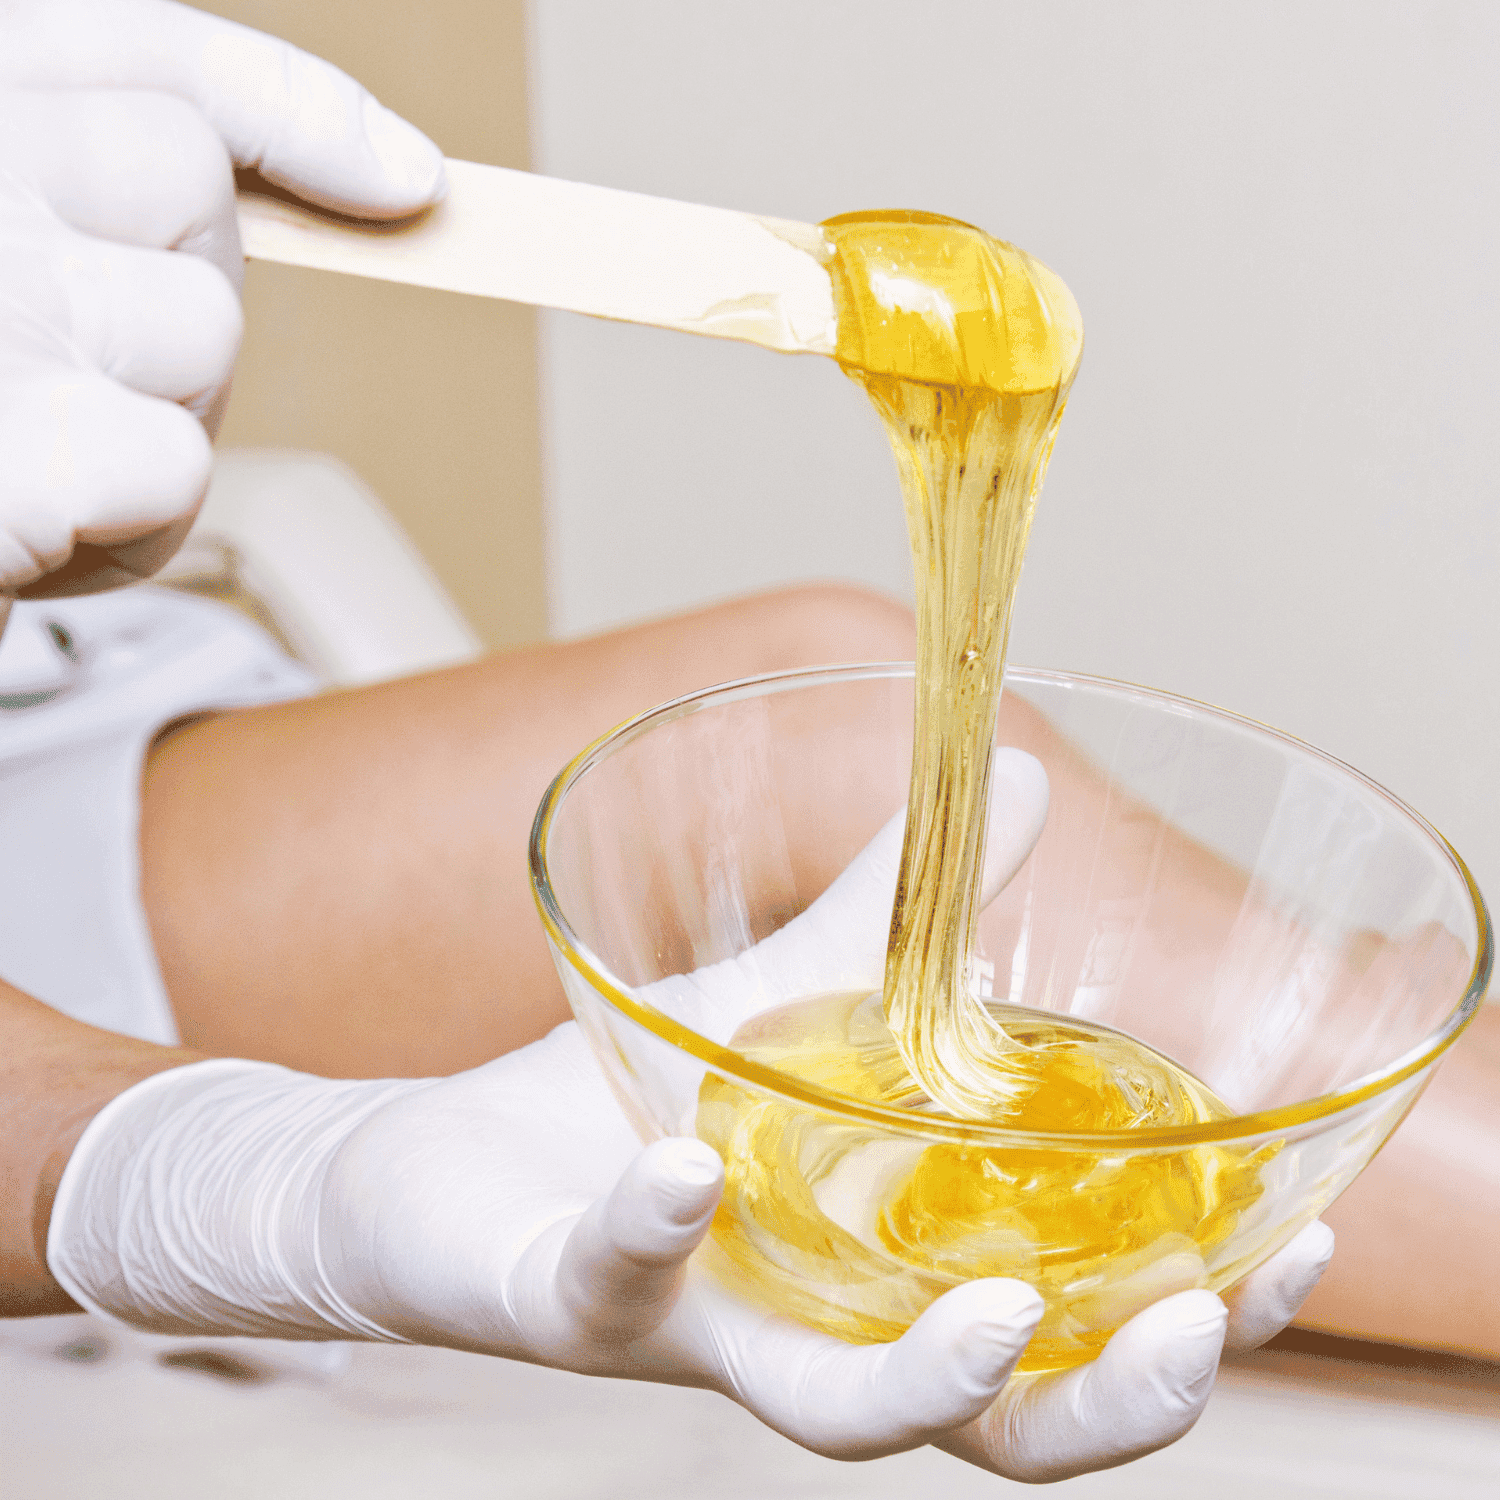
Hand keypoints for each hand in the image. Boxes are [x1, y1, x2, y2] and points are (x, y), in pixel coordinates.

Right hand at [0, 0, 444, 616]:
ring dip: (144, 417)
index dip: (291, 108)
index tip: (403, 182)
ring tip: (14, 457)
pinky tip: (22, 539)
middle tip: (65, 375)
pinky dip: (126, 530)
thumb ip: (73, 184)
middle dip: (176, 293)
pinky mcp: (17, 447)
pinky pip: (174, 469)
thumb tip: (380, 179)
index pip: (140, 51)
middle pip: (189, 189)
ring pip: (199, 333)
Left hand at [49, 751, 1331, 1480]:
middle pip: (999, 1434)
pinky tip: (676, 1167)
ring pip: (835, 1416)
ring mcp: (695, 1332)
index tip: (1285, 1256)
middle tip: (1206, 1328)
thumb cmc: (638, 1100)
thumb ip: (908, 913)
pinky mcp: (569, 1306)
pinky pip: (618, 1285)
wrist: (437, 1161)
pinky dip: (652, 1231)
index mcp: (883, 1272)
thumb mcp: (788, 999)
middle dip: (1115, 1403)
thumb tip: (1029, 782)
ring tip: (1002, 1316)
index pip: (1066, 1340)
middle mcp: (812, 1329)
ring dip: (930, 1383)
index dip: (1183, 1326)